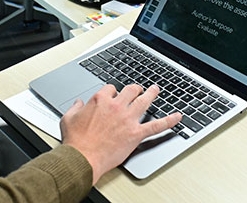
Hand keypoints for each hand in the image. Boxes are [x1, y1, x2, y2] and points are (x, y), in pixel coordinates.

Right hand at [61, 84, 181, 183]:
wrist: (82, 158)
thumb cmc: (76, 141)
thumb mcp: (68, 119)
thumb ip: (75, 108)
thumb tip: (78, 103)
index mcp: (100, 100)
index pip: (111, 88)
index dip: (113, 91)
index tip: (113, 95)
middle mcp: (116, 106)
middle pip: (130, 90)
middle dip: (134, 89)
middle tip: (138, 89)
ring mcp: (128, 119)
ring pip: (144, 101)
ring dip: (152, 94)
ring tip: (155, 90)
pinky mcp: (136, 133)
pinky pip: (156, 125)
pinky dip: (169, 121)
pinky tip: (177, 117)